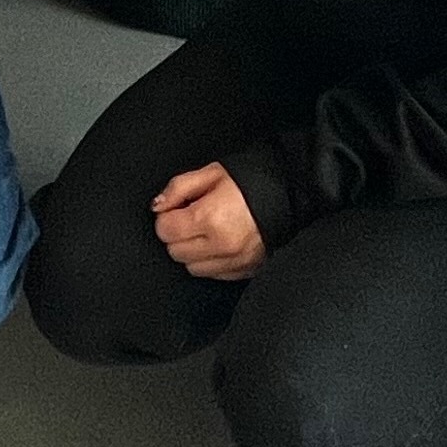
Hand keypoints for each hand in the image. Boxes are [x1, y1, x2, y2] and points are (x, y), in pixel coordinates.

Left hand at [150, 161, 265, 280]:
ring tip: (207, 230)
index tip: (177, 209)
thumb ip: (178, 187)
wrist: (289, 194)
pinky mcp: (245, 271)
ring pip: (191, 267)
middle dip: (178, 234)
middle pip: (175, 251)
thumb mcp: (212, 173)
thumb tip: (158, 206)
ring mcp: (235, 262)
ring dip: (193, 250)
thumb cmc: (251, 181)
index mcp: (211, 218)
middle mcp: (222, 245)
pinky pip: (213, 274)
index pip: (165, 230)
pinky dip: (210, 261)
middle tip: (192, 217)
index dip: (167, 217)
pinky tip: (220, 242)